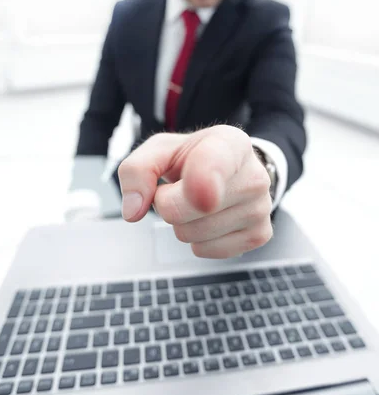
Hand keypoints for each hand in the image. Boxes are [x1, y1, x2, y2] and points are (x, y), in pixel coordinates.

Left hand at [118, 125, 272, 258]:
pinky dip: (197, 240)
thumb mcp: (160, 150)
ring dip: (182, 223)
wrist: (229, 170)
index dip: (203, 182)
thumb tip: (133, 211)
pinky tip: (209, 218)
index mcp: (230, 143)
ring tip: (197, 201)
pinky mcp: (260, 235)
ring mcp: (261, 208)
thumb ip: (137, 170)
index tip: (203, 196)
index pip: (215, 165)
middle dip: (169, 202)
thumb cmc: (193, 158)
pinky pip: (204, 251)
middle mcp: (254, 175)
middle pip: (186, 210)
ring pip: (192, 235)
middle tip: (182, 187)